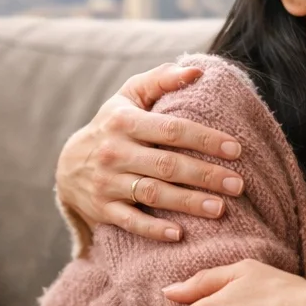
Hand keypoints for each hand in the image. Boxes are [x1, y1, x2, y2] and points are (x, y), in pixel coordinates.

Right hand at [55, 64, 244, 241]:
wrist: (67, 165)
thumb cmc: (112, 124)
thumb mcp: (129, 96)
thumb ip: (162, 79)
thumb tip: (198, 71)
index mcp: (125, 121)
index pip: (171, 130)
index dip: (205, 139)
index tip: (236, 149)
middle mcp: (115, 152)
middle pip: (167, 165)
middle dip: (205, 175)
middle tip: (238, 184)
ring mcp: (107, 182)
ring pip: (153, 194)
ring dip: (188, 202)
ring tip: (221, 209)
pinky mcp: (103, 209)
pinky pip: (130, 221)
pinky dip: (154, 229)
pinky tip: (179, 234)